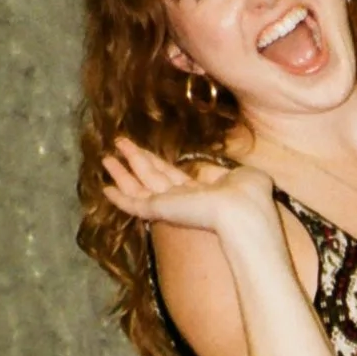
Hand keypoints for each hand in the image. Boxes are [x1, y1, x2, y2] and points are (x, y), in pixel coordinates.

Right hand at [99, 138, 275, 235]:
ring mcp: (170, 206)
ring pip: (139, 187)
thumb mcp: (239, 176)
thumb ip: (219, 172)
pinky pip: (134, 204)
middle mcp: (183, 200)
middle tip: (118, 143)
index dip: (157, 162)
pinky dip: (119, 198)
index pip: (172, 175)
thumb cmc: (251, 195)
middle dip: (135, 160)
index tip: (144, 150)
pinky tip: (106, 189)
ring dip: (122, 172)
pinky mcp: (159, 210)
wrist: (244, 212)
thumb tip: (206, 170)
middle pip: (152, 177)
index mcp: (202, 192)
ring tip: (106, 157)